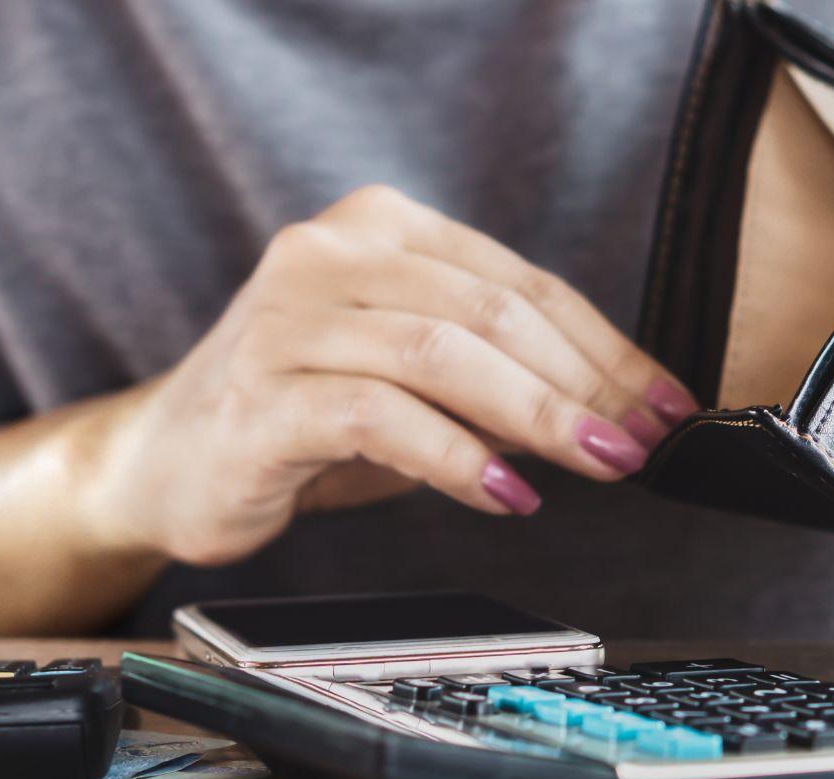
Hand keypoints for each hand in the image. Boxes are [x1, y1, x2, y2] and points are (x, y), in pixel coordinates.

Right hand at [80, 185, 698, 564]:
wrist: (168, 462)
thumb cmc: (307, 417)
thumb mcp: (415, 380)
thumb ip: (499, 375)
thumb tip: (616, 411)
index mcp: (380, 229)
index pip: (521, 282)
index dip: (607, 347)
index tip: (665, 404)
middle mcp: (329, 255)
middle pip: (491, 310)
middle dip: (586, 382)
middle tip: (642, 442)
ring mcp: (288, 321)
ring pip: (441, 352)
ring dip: (537, 414)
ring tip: (595, 461)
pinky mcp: (262, 396)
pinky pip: (378, 416)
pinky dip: (456, 458)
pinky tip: (505, 493)